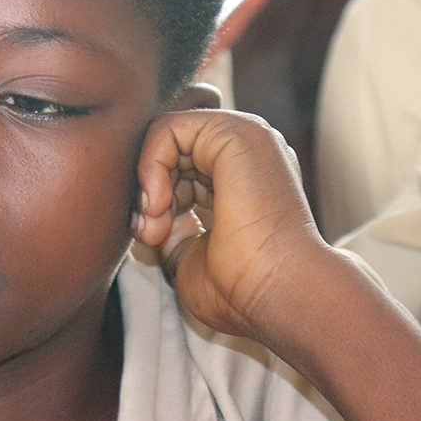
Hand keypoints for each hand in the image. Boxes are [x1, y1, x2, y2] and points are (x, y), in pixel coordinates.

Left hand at [132, 109, 326, 341]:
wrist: (277, 291)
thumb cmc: (239, 287)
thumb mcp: (187, 253)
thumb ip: (168, 224)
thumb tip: (143, 211)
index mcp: (241, 179)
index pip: (178, 170)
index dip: (155, 199)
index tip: (152, 238)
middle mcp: (246, 154)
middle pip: (170, 151)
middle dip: (147, 192)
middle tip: (151, 234)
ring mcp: (245, 138)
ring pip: (166, 136)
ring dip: (148, 182)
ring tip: (157, 225)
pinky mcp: (236, 132)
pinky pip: (168, 128)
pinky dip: (150, 165)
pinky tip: (160, 204)